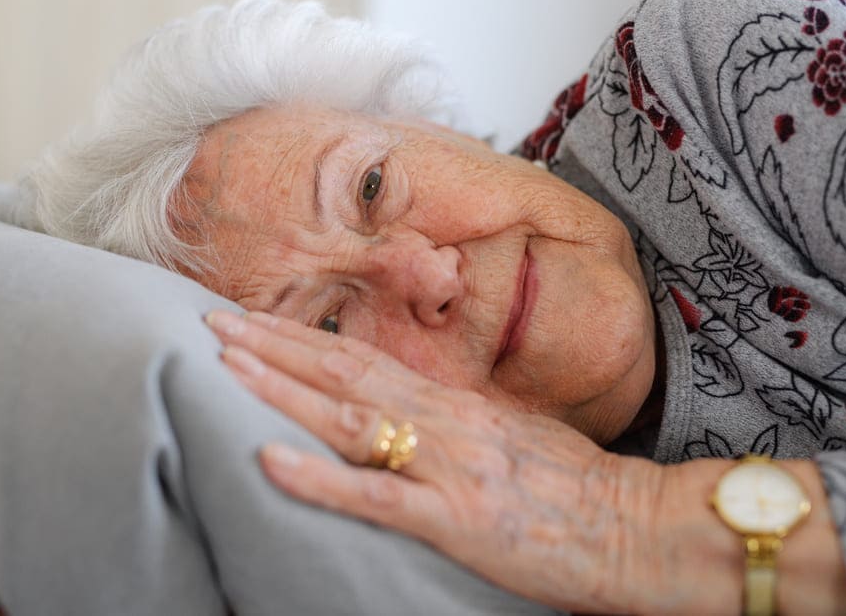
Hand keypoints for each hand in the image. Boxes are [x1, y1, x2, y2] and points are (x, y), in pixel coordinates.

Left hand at [207, 309, 665, 613]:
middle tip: (214, 319)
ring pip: (349, 415)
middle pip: (344, 370)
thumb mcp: (508, 436)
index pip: (364, 357)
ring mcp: (444, 465)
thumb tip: (412, 412)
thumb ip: (456, 421)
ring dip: (283, 387)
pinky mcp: (451, 517)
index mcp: (452, 404)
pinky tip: (270, 459)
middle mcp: (441, 421)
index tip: (255, 319)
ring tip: (225, 364)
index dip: (303, 336)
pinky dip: (319, 476)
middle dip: (274, 345)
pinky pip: (375, 494)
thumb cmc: (573, 486)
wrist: (631, 527)